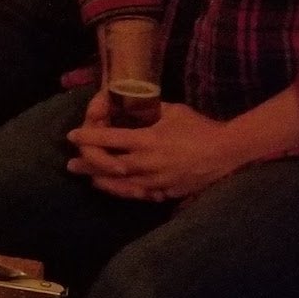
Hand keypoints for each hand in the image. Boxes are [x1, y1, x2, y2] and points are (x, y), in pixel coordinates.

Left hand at [66, 102, 241, 202]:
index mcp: (148, 140)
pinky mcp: (166, 192)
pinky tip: (116, 190)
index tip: (72, 136)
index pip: (110, 139)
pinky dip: (125, 193)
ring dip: (103, 182)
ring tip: (89, 180)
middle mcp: (148, 163)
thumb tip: (134, 102)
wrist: (226, 152)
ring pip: (122, 185)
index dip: (89, 137)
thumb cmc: (200, 127)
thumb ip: (151, 109)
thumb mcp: (174, 111)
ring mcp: (157, 181)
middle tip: (72, 165)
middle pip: (110, 166)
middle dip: (89, 164)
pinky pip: (141, 195)